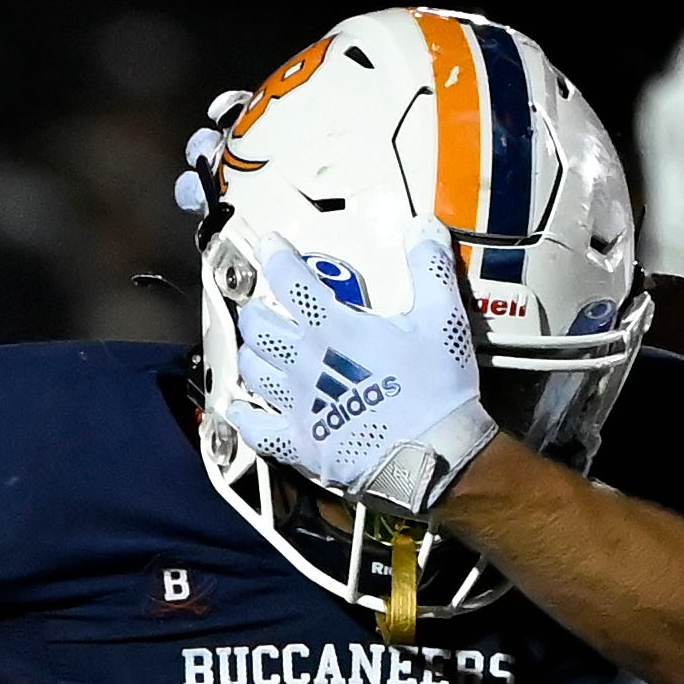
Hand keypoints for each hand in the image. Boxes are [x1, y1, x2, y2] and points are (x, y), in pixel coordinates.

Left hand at [222, 221, 497, 515]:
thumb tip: (423, 225)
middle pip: (259, 325)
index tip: (270, 244)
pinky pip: (257, 429)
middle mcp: (306, 362)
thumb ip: (430, 269)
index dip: (276, 255)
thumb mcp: (444, 320)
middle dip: (259, 310)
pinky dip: (243, 416)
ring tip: (260, 349)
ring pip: (252, 369)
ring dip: (252, 354)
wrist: (436, 458)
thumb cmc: (438, 388)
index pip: (291, 279)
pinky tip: (240, 408)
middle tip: (269, 307)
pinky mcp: (301, 444)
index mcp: (335, 327)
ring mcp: (298, 404)